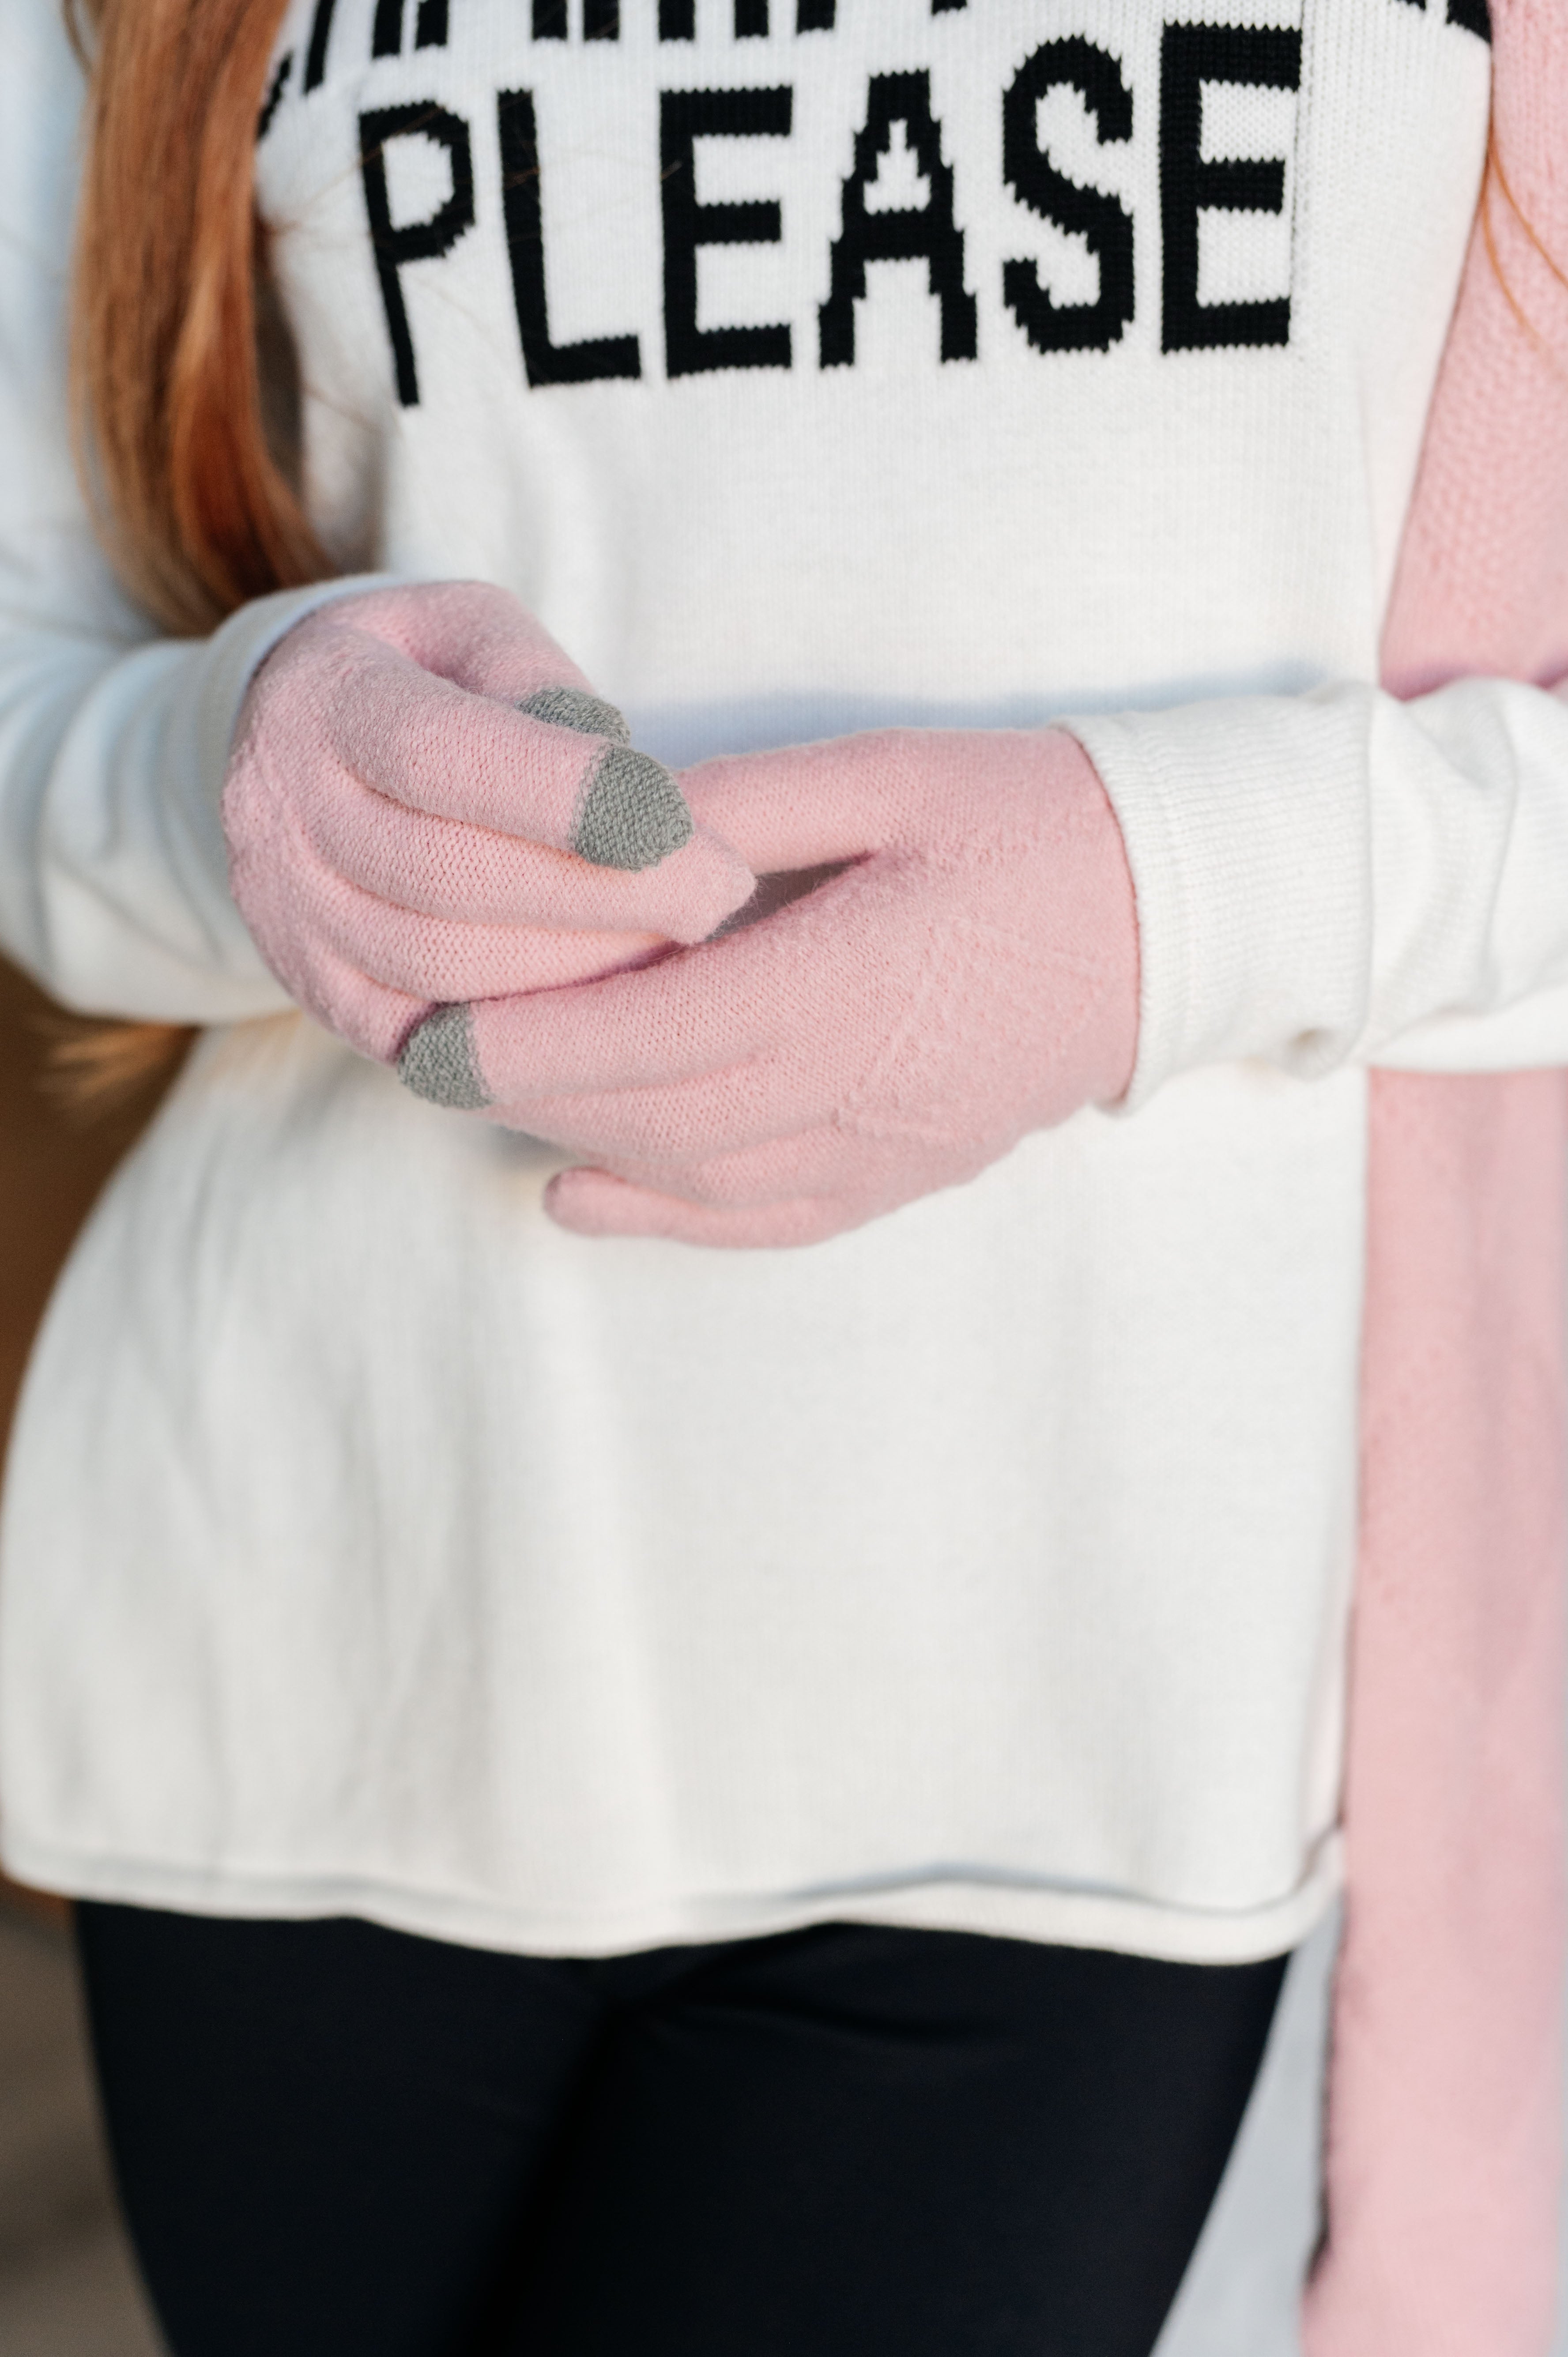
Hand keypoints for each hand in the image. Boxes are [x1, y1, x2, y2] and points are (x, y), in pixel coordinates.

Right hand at [222, 582, 753, 1082]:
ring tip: (682, 950)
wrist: (297, 746)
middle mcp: (279, 811)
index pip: (441, 756)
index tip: (683, 824)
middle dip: (604, 894)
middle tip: (720, 896)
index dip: (565, 795)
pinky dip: (526, 1030)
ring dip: (578, 969)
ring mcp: (286, 913)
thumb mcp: (477, 630)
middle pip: (452, 875)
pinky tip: (614, 1013)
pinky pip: (425, 1036)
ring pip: (443, 966)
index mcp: (323, 696)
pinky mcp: (317, 992)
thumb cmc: (429, 676)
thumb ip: (542, 687)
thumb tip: (624, 789)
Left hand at [420, 726, 1139, 1245]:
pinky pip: (767, 1219)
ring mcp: (884, 1144)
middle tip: (429, 1064)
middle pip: (654, 1115)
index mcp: (845, 978)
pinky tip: (582, 1197)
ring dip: (585, 1147)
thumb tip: (616, 825)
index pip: (648, 1036)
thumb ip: (744, 806)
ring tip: (497, 1104)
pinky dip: (665, 1219)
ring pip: (698, 1174)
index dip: (527, 1047)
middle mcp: (856, 1085)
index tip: (431, 1038)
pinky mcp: (904, 1171)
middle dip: (530, 1097)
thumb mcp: (887, 774)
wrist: (1174, 917)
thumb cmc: (1032, 823)